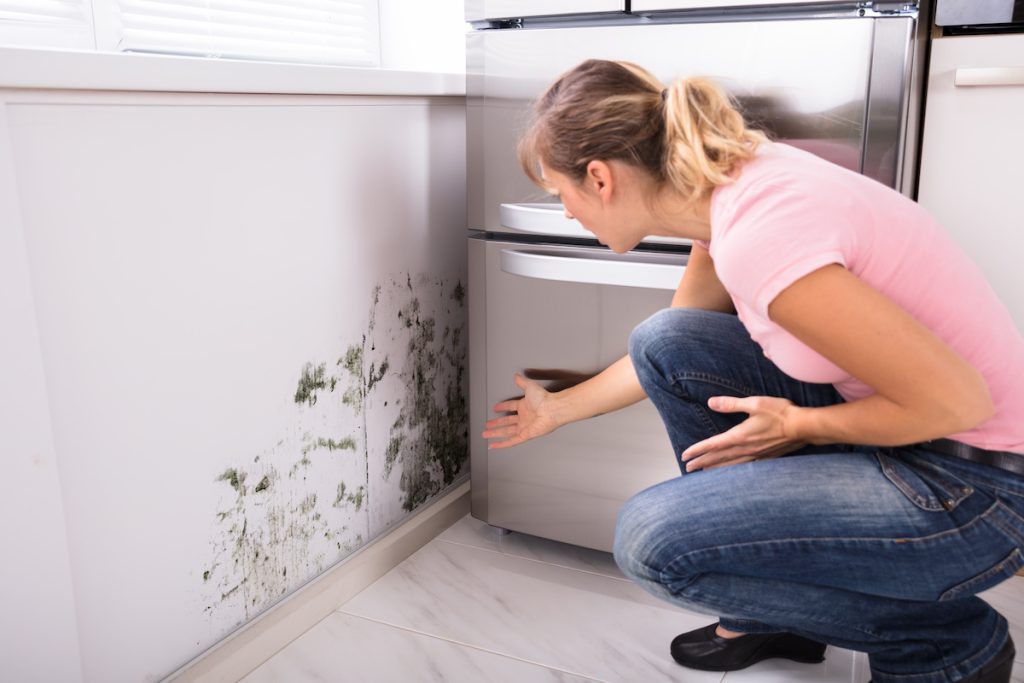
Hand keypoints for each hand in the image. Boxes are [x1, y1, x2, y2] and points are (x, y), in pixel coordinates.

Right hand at [483, 373, 561, 448]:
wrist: (552, 409)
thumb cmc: (544, 399)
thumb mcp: (529, 387)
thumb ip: (521, 382)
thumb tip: (516, 375)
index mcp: (525, 406)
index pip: (510, 407)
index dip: (502, 407)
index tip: (495, 408)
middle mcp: (524, 417)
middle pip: (507, 422)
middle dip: (496, 424)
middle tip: (488, 425)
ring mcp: (525, 427)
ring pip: (507, 432)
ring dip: (495, 433)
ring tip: (485, 434)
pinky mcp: (525, 435)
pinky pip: (511, 441)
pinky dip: (502, 444)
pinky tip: (495, 445)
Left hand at [680, 396, 805, 471]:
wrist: (803, 427)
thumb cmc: (780, 413)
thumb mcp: (754, 403)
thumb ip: (731, 404)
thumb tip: (711, 402)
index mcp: (739, 436)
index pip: (712, 445)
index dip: (697, 450)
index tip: (684, 455)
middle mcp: (745, 449)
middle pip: (718, 458)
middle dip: (701, 462)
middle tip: (688, 467)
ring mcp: (755, 455)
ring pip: (730, 465)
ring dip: (715, 468)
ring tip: (703, 472)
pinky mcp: (765, 457)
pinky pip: (743, 467)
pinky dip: (732, 469)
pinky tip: (731, 471)